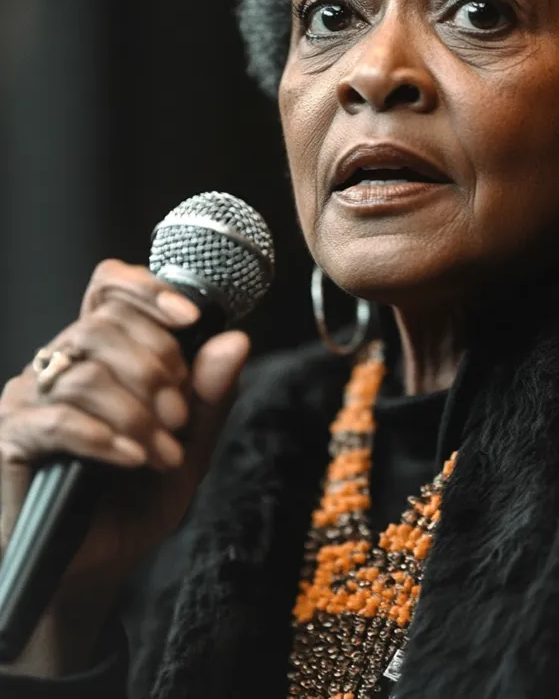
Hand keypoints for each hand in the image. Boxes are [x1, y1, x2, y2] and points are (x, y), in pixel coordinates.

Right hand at [0, 259, 249, 620]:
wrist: (94, 569)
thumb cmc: (134, 500)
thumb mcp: (190, 447)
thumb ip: (210, 395)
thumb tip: (236, 340)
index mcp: (100, 353)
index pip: (109, 288)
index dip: (147, 289)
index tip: (192, 317)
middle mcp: (58, 365)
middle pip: (101, 325)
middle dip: (156, 366)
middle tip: (180, 417)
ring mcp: (28, 400)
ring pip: (85, 372)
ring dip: (138, 412)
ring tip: (165, 453)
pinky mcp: (10, 439)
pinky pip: (57, 420)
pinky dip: (105, 436)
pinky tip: (133, 459)